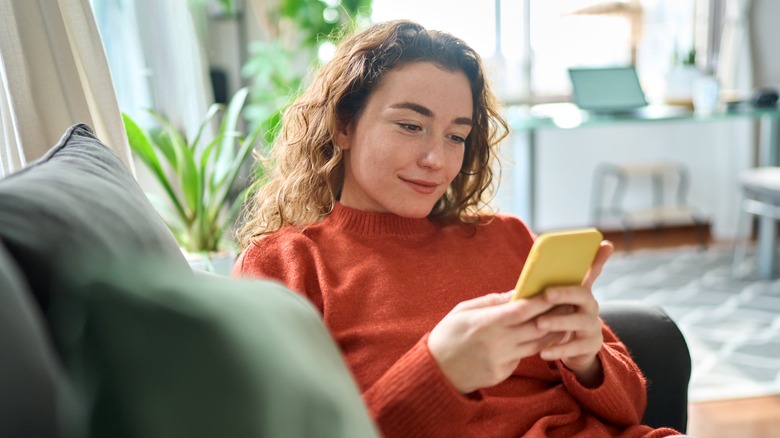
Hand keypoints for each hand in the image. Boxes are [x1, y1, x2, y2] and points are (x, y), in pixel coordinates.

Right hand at [428, 291, 562, 393]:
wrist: (436, 371)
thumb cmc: (447, 334)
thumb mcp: (463, 310)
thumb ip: (491, 302)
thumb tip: (515, 293)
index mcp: (486, 323)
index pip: (522, 310)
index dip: (541, 301)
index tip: (555, 291)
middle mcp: (497, 342)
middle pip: (536, 328)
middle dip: (554, 316)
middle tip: (569, 305)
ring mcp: (501, 360)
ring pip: (536, 345)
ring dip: (551, 333)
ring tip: (563, 322)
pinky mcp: (502, 373)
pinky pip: (522, 357)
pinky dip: (532, 347)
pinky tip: (541, 339)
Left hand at [535, 240, 613, 386]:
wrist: (575, 350)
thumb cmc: (561, 318)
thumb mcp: (557, 302)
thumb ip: (549, 286)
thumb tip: (535, 270)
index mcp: (582, 292)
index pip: (592, 271)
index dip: (599, 258)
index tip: (605, 243)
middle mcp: (591, 306)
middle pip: (583, 295)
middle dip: (564, 293)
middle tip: (546, 293)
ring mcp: (592, 326)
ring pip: (578, 322)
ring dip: (558, 321)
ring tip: (539, 323)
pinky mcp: (590, 346)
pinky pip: (574, 347)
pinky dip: (558, 349)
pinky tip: (543, 352)